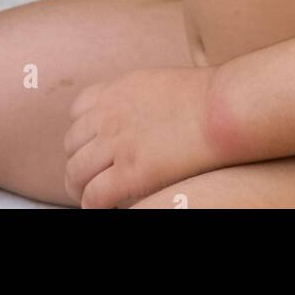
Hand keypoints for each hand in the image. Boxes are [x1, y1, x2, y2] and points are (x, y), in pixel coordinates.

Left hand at [63, 65, 223, 207]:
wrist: (223, 108)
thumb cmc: (207, 97)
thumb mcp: (160, 84)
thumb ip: (141, 97)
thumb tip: (145, 114)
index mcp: (117, 90)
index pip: (78, 111)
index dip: (82, 133)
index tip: (91, 147)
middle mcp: (109, 115)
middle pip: (72, 143)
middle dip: (77, 161)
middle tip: (87, 178)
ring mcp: (117, 143)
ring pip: (76, 171)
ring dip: (79, 187)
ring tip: (89, 198)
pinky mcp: (130, 172)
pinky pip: (95, 195)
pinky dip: (91, 205)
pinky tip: (101, 210)